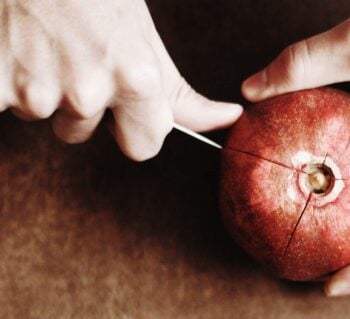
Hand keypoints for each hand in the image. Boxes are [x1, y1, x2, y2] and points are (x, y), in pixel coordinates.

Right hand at [0, 0, 241, 159]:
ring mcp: (37, 92)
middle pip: (84, 137)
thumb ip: (181, 94)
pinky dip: (8, 83)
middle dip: (84, 115)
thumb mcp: (143, 38)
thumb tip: (226, 118)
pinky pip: (7, 106)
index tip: (124, 104)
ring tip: (47, 45)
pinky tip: (18, 49)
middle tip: (75, 64)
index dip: (134, 126)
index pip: (145, 147)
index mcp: (135, 79)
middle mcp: (87, 92)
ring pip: (45, 118)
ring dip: (45, 90)